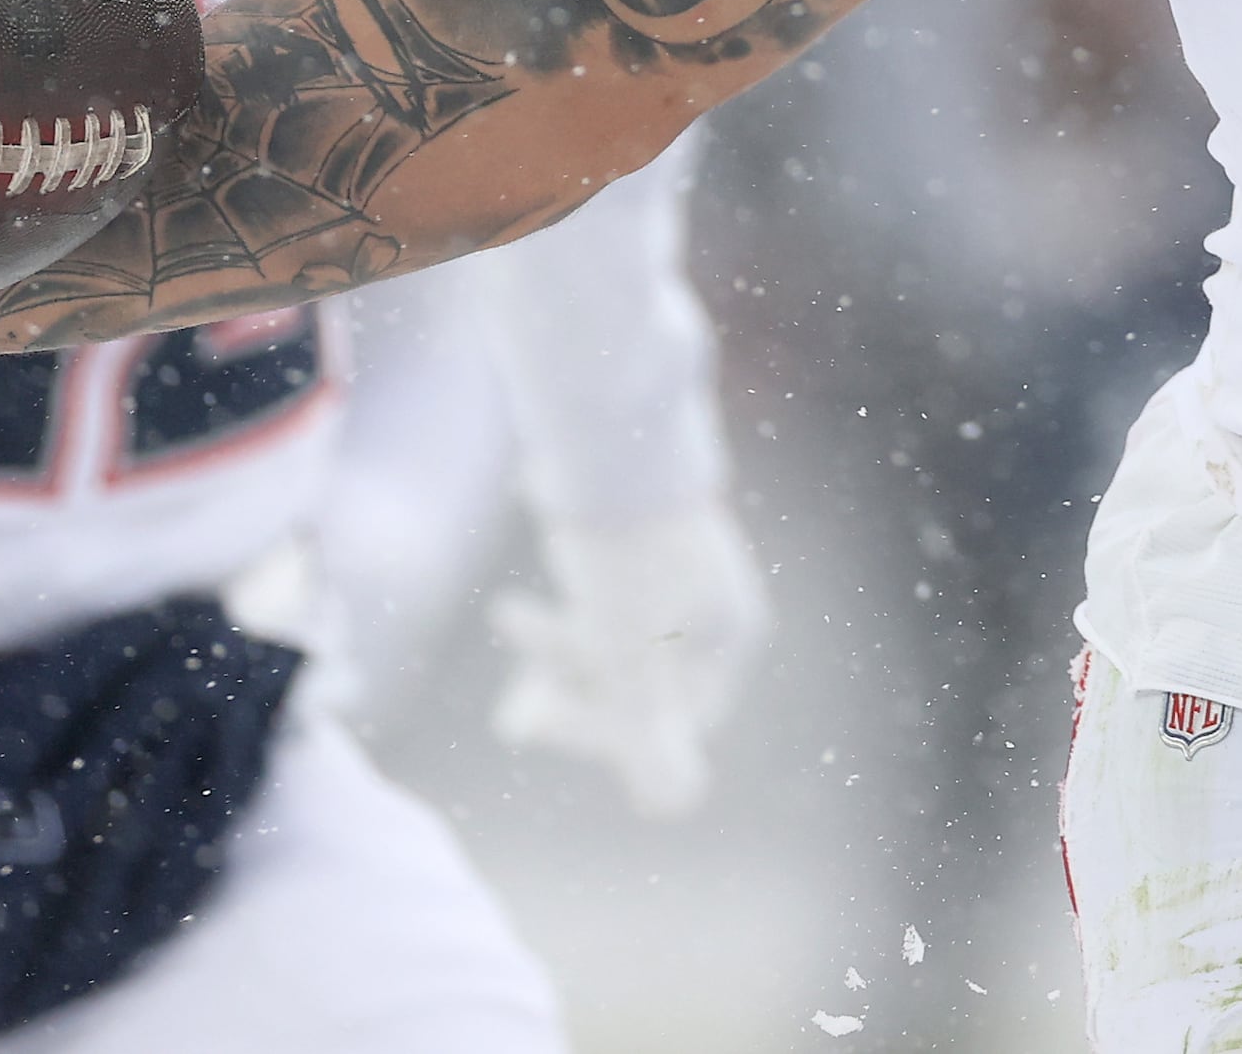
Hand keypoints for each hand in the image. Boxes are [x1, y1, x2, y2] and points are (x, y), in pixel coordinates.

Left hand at [489, 501, 769, 817]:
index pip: (673, 727)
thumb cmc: (623, 558)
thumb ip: (648, 734)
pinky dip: (561, 618)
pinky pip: (602, 609)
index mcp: (728, 637)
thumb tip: (673, 805)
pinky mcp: (640, 554)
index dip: (601, 737)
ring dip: (558, 654)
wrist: (604, 437)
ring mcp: (680, 580)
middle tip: (517, 704)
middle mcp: (714, 612)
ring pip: (614, 648)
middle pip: (641, 690)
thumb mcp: (628, 655)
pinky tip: (516, 607)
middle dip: (573, 697)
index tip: (538, 718)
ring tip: (513, 622)